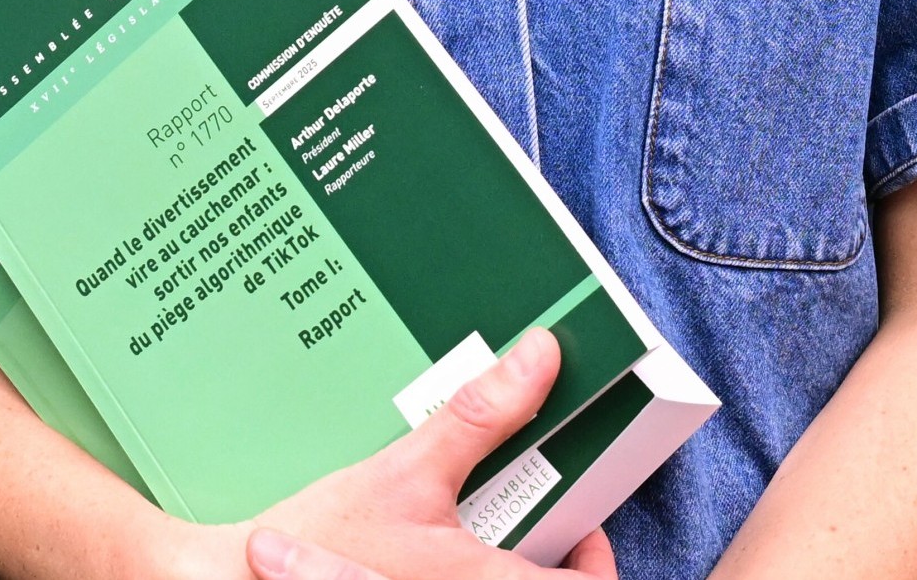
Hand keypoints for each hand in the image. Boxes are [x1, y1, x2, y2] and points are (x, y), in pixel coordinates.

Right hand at [249, 329, 619, 578]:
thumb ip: (480, 417)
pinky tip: (415, 544)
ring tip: (467, 521)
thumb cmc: (319, 542)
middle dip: (542, 557)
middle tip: (524, 514)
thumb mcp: (406, 470)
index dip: (597, 563)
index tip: (581, 527)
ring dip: (493, 558)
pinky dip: (448, 567)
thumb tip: (539, 357)